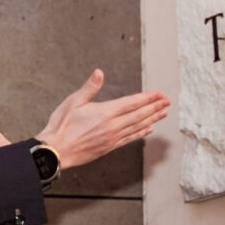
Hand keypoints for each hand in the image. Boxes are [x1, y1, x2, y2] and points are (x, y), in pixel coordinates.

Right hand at [36, 69, 168, 169]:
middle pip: (139, 115)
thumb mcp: (73, 102)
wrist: (56, 152)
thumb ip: (89, 88)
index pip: (132, 103)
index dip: (147, 98)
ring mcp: (111, 138)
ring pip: (137, 127)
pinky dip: (140, 134)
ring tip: (163, 113)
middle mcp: (112, 126)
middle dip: (154, 107)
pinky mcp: (108, 147)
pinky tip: (148, 130)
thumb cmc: (61, 126)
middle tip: (167, 102)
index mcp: (104, 113)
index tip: (159, 93)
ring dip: (152, 119)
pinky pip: (129, 139)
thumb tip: (99, 72)